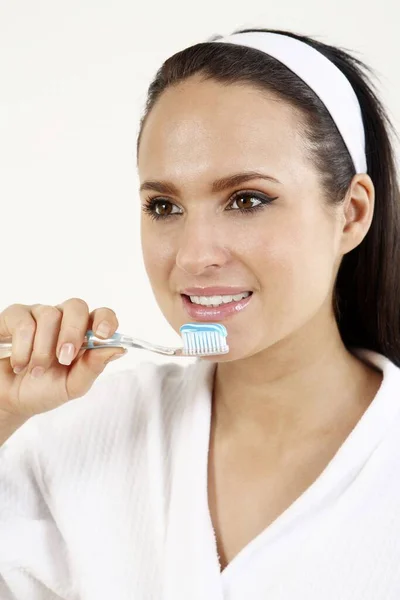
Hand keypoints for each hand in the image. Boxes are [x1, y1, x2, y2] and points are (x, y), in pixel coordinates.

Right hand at [0, 298, 125, 419]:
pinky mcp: (15, 316)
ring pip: (49, 315)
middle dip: (72, 333)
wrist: (7, 400)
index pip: (102, 315)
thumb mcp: (71, 386)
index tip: (104, 334)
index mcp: (83, 335)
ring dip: (43, 349)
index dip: (106, 319)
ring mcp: (39, 315)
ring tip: (35, 371)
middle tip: (64, 358)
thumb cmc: (42, 390)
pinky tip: (19, 363)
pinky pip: (23, 321)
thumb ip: (93, 368)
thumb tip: (118, 349)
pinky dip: (22, 347)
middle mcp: (63, 320)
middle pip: (76, 306)